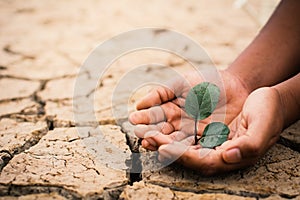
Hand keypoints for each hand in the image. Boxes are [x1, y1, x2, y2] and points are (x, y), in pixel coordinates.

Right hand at [129, 69, 248, 149]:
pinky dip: (180, 148)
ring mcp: (191, 133)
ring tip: (149, 142)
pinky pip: (192, 145)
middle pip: (161, 131)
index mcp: (171, 109)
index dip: (144, 118)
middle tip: (139, 133)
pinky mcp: (205, 140)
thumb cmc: (207, 81)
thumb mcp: (182, 83)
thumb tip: (139, 104)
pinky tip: (170, 148)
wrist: (235, 86)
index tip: (133, 119)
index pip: (155, 116)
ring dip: (161, 142)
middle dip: (150, 132)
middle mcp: (178, 123)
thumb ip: (161, 93)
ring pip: (173, 140)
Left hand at [146, 87, 283, 174]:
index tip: (163, 149)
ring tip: (139, 127)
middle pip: (181, 150)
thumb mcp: (263, 128)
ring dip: (157, 132)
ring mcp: (201, 131)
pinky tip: (148, 112)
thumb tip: (226, 156)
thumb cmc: (266, 113)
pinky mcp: (196, 118)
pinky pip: (177, 120)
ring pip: (175, 136)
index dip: (180, 156)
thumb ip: (248, 146)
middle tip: (144, 137)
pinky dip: (163, 118)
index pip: (199, 161)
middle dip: (161, 144)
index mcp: (224, 154)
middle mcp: (209, 145)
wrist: (260, 92)